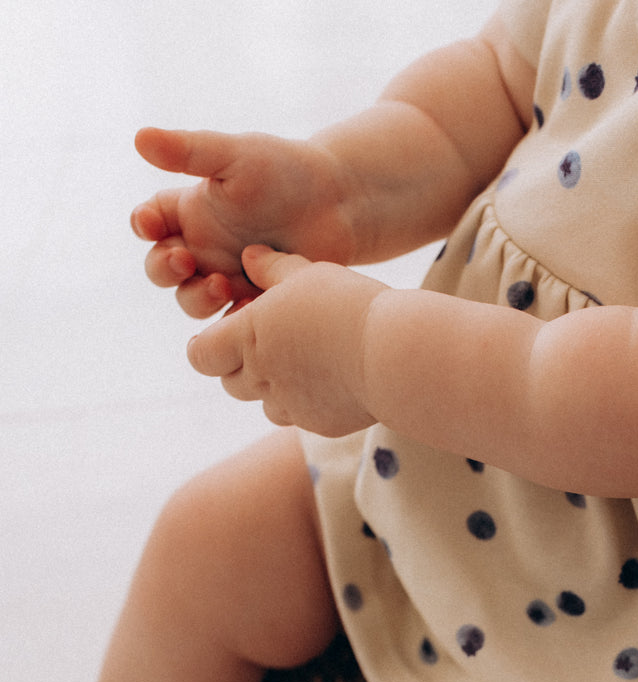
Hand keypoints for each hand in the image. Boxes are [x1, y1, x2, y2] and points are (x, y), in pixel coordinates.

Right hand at [131, 126, 352, 319]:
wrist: (338, 203)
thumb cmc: (285, 171)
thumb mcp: (236, 156)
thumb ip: (189, 152)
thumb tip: (139, 137)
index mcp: (191, 210)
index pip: (150, 222)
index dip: (144, 225)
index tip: (149, 224)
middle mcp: (202, 247)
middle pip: (162, 270)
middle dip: (165, 269)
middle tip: (186, 261)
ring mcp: (226, 277)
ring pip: (192, 300)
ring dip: (197, 297)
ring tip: (221, 285)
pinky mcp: (253, 302)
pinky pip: (233, 323)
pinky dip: (235, 321)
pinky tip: (248, 308)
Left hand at [185, 245, 380, 436]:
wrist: (393, 355)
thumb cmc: (350, 306)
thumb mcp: (308, 273)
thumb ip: (272, 268)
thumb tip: (248, 257)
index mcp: (250, 336)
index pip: (201, 354)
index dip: (205, 347)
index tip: (220, 337)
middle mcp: (262, 376)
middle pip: (229, 382)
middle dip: (239, 366)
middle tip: (265, 347)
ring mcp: (291, 405)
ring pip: (264, 405)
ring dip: (273, 389)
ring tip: (301, 365)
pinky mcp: (320, 425)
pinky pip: (301, 418)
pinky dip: (307, 403)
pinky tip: (332, 382)